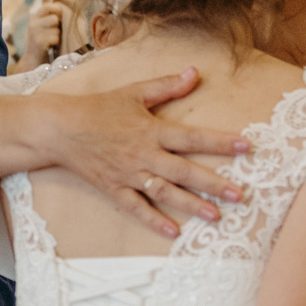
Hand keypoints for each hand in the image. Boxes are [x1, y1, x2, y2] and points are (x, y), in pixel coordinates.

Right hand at [11, 0, 75, 72]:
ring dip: (57, 35)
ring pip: (56, 29)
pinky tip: (50, 46)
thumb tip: (68, 11)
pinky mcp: (39, 41)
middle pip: (54, 18)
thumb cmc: (43, 43)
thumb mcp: (43, 27)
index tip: (61, 17)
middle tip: (55, 33)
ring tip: (51, 41)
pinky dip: (56, 43)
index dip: (57, 10)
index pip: (47, 6)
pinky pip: (55, 38)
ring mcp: (35, 32)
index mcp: (34, 18)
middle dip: (58, 26)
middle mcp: (33, 23)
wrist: (32, 60)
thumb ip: (51, 19)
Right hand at [34, 72, 248, 236]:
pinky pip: (136, 207)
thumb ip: (167, 85)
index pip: (193, 137)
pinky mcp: (114, 188)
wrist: (60, 128)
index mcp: (151, 129)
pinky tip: (173, 233)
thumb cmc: (98, 108)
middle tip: (240, 195)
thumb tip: (196, 72)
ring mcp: (129, 174)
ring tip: (216, 216)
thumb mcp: (134, 91)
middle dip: (214, 183)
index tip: (246, 147)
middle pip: (184, 171)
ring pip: (165, 193)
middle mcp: (143, 154)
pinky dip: (153, 220)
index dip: (220, 142)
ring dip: (191, 205)